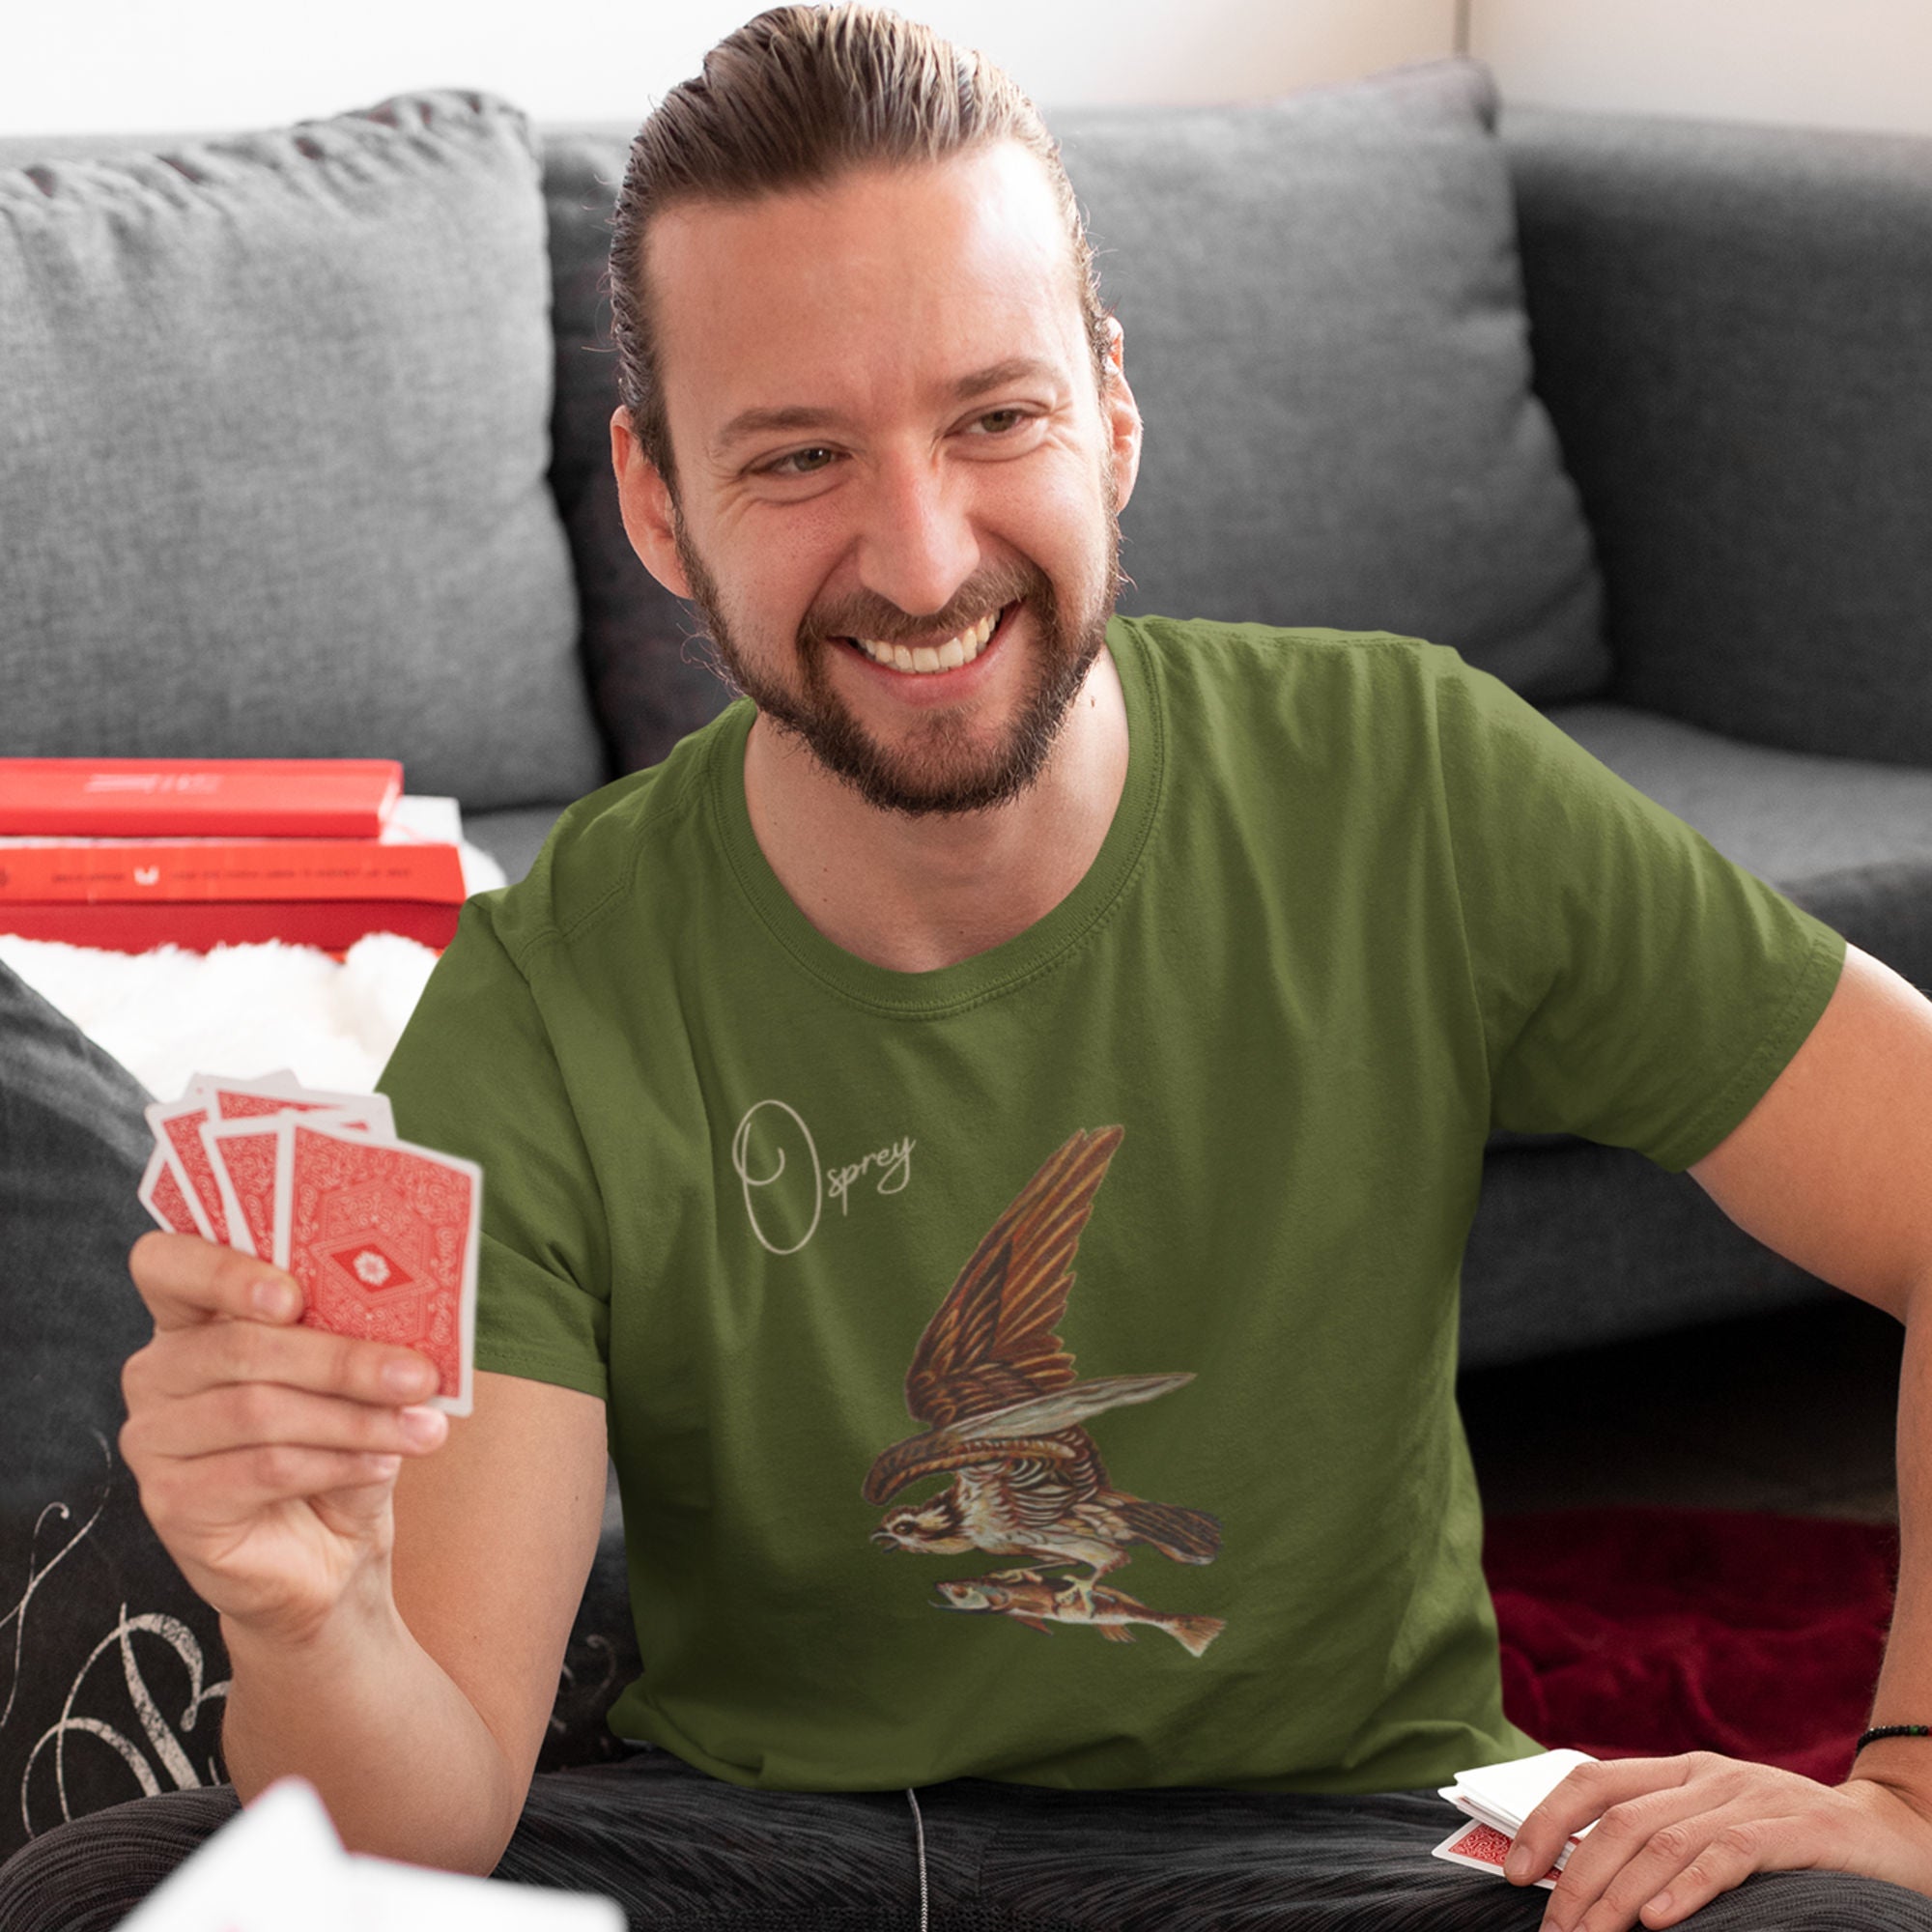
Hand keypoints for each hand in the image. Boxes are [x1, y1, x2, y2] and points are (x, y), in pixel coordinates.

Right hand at [119, 1231, 449, 1642]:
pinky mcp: (170, 1502)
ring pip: (259, 1411)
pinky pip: (262, 1470)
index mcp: (192, 1317)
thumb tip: (408, 1308)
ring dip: (355, 1419)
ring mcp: (154, 1439)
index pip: (167, 1264)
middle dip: (342, 1360)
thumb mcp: (350, 1377)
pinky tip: (382, 1463)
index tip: (295, 1295)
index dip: (223, 1271)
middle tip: (418, 1375)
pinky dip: (336, 1462)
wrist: (326, 1552)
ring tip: (421, 1426)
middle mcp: (158, 1372)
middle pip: (240, 1347)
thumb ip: (353, 1333)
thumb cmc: (337, 1440)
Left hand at [1505, 1751, 1931, 1930]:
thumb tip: (1585, 1887)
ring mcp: (1753, 1797)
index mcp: (1679, 1770)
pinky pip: (1727, 1854)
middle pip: (1618, 1822)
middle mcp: (1707, 1775)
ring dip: (1616, 1896)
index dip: (1547, 1823)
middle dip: (1576, 1881)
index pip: (1591, 1782)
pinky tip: (1655, 1922)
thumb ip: (1662, 1841)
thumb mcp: (1719, 1827)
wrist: (1895, 1835)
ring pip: (1662, 1841)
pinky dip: (1685, 1888)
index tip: (1515, 1874)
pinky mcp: (1798, 1830)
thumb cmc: (1794, 1844)